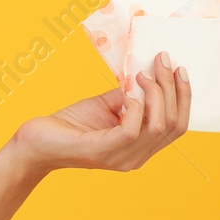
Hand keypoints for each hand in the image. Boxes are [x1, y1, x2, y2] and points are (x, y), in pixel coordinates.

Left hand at [13, 51, 190, 172]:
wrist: (36, 142)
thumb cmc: (71, 125)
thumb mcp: (107, 105)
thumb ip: (130, 95)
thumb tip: (147, 73)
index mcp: (141, 148)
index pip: (177, 125)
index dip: (183, 97)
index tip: (178, 69)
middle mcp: (137, 157)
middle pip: (173, 124)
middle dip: (172, 89)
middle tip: (162, 61)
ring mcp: (121, 157)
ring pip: (158, 126)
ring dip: (156, 94)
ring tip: (143, 74)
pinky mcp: (103, 151)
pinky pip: (132, 130)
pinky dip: (135, 107)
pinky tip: (127, 93)